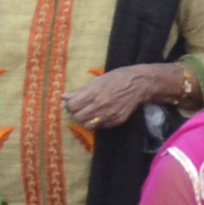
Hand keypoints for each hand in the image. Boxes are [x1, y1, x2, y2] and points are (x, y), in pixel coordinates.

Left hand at [65, 62, 187, 129]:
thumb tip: (64, 96)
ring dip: (86, 119)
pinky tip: (102, 114)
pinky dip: (98, 122)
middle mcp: (100, 106)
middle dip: (77, 113)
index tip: (73, 103)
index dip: (70, 105)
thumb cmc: (117, 78)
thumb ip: (80, 90)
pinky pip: (101, 126)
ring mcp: (108, 115)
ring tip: (91, 112)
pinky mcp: (116, 121)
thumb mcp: (97, 80)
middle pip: (78, 117)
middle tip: (81, 108)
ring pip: (87, 125)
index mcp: (93, 93)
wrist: (139, 84)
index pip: (72, 106)